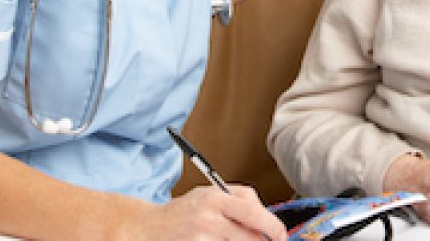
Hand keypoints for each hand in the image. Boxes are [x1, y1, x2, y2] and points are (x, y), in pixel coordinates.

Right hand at [135, 185, 287, 240]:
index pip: (253, 212)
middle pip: (251, 237)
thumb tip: (266, 215)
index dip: (273, 226)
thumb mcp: (209, 193)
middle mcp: (209, 219)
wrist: (149, 228)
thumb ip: (238, 199)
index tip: (281, 235)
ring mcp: (202, 239)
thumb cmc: (183, 211)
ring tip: (230, 237)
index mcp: (214, 199)